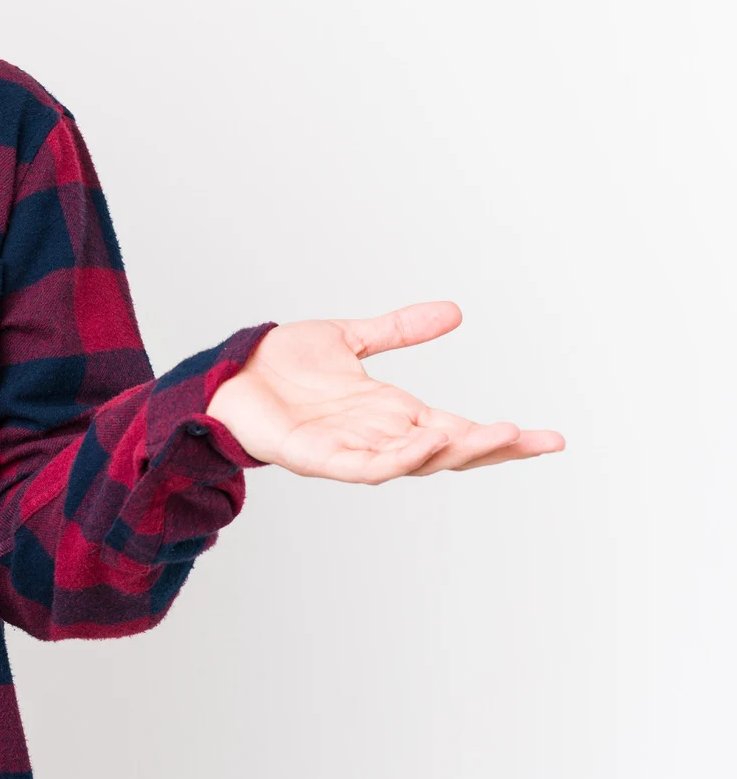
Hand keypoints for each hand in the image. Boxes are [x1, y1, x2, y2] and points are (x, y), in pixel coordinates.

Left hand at [205, 302, 564, 483]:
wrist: (228, 372)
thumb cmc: (281, 364)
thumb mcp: (350, 339)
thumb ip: (398, 330)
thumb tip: (454, 312)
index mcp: (392, 412)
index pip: (460, 429)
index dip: (502, 435)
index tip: (551, 437)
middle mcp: (379, 436)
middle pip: (449, 451)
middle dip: (492, 448)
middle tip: (534, 439)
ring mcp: (350, 450)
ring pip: (414, 462)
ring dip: (452, 451)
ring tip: (491, 434)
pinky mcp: (317, 458)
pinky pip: (365, 466)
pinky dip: (397, 459)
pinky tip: (424, 442)